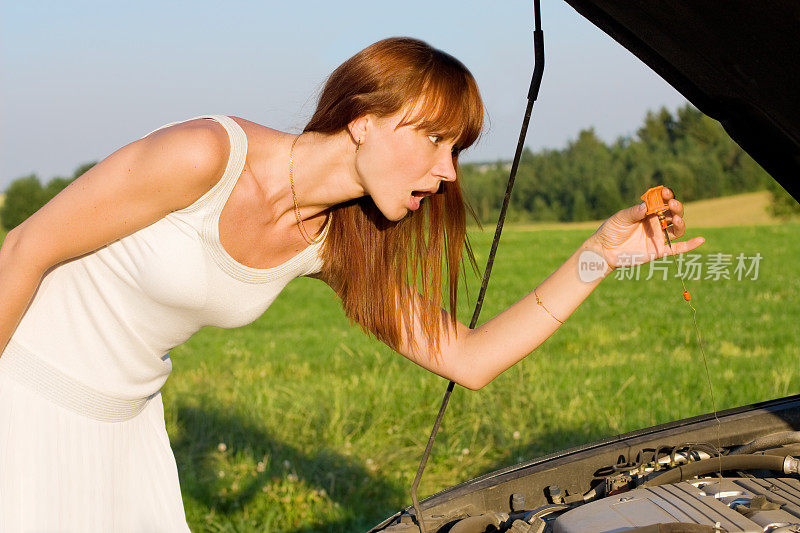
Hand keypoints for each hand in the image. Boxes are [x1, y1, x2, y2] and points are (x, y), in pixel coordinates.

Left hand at [588, 187, 704, 269]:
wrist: (604, 250)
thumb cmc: (611, 231)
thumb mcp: (621, 218)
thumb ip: (634, 212)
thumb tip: (647, 205)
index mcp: (648, 212)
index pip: (662, 202)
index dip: (666, 196)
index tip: (665, 192)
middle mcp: (656, 223)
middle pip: (673, 214)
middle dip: (675, 207)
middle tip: (671, 204)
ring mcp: (659, 237)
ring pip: (677, 229)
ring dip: (680, 223)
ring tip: (675, 218)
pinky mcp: (659, 251)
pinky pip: (677, 248)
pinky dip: (690, 245)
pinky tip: (700, 240)